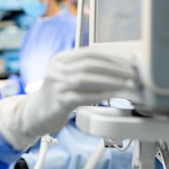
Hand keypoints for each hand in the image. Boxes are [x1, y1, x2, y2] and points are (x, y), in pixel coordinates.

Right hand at [0, 48, 138, 149]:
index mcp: (61, 59)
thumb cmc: (58, 96)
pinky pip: (84, 96)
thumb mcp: (67, 77)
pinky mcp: (59, 101)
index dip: (113, 57)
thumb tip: (120, 69)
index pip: (90, 53)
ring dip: (112, 81)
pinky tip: (115, 95)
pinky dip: (102, 94)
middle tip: (134, 75)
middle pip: (91, 64)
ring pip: (88, 78)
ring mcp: (56, 85)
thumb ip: (86, 71)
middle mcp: (56, 69)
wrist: (35, 114)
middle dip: (116, 69)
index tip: (130, 62)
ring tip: (129, 85)